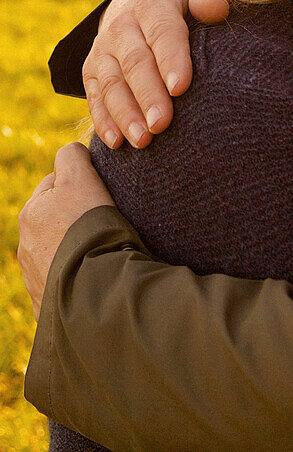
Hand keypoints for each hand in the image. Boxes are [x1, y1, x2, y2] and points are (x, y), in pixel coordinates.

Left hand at [18, 143, 115, 319]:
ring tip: (102, 250)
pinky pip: (65, 282)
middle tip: (103, 222)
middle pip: (55, 220)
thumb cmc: (89, 226)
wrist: (95, 285)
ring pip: (59, 251)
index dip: (80, 185)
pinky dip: (78, 276)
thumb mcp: (81, 178)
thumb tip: (72, 152)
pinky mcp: (47, 304)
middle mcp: (25, 246)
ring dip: (75, 248)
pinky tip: (96, 274)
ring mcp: (34, 278)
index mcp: (30, 213)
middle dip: (74, 219)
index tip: (100, 194)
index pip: (54, 185)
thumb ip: (72, 156)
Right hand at [83, 0, 228, 148]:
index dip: (170, 59)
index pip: (162, 32)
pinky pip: (94, 96)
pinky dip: (103, 120)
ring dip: (125, 114)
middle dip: (148, 95)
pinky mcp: (91, 70)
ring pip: (111, 84)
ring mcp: (103, 50)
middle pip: (135, 63)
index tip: (181, 87)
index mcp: (150, 3)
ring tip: (143, 140)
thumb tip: (216, 11)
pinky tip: (117, 142)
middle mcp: (121, 26)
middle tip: (162, 124)